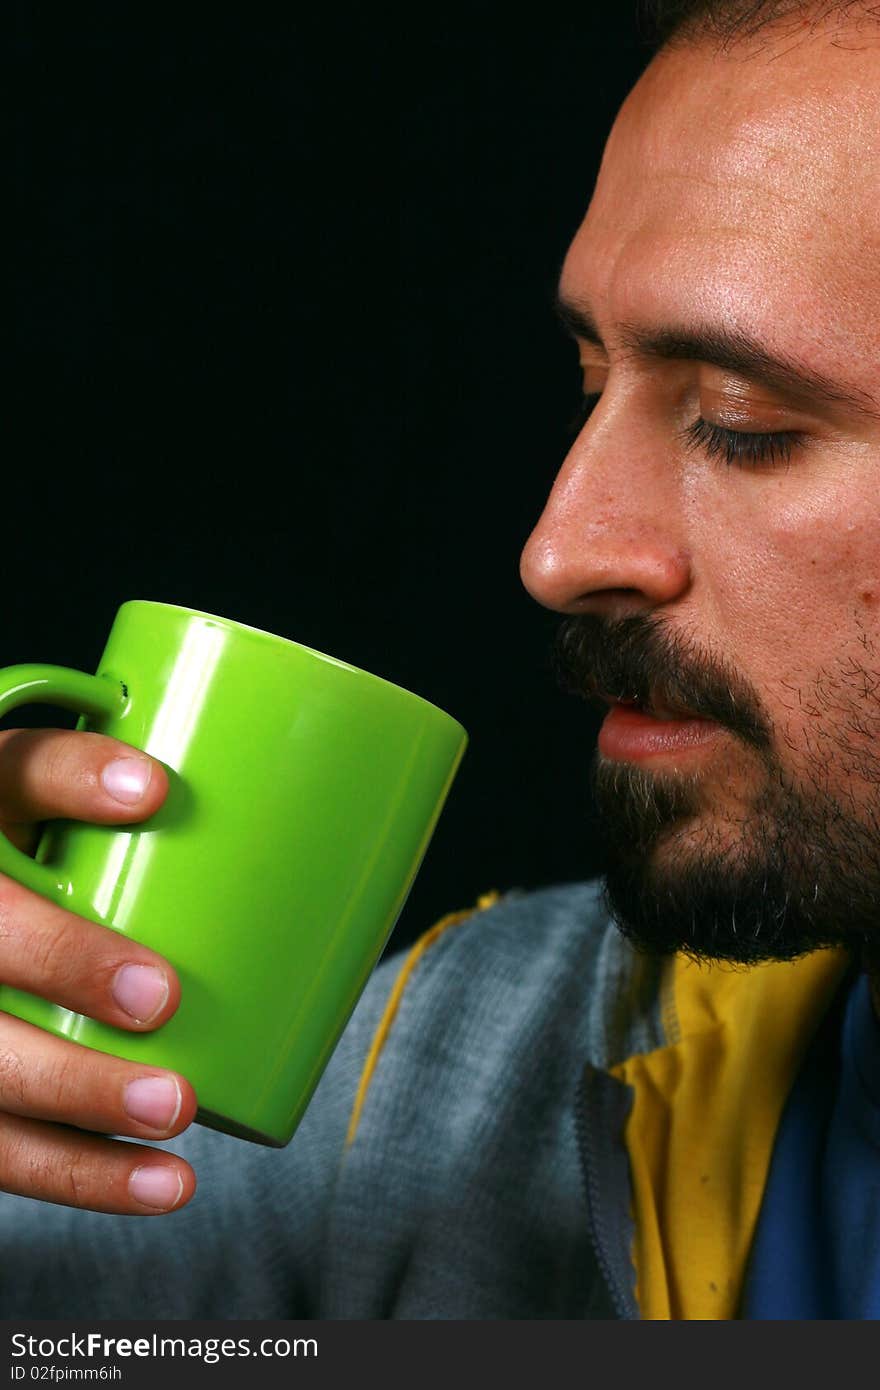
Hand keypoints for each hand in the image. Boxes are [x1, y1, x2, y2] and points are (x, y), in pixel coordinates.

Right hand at [0, 728, 197, 1213]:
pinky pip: (1, 1146)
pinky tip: (163, 1185)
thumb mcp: (84, 824)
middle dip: (66, 964)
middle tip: (161, 995)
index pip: (14, 773)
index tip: (153, 793)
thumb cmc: (60, 866)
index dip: (70, 781)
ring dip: (80, 1094)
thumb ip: (157, 821)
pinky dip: (84, 1175)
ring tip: (179, 1110)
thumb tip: (294, 823)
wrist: (2, 934)